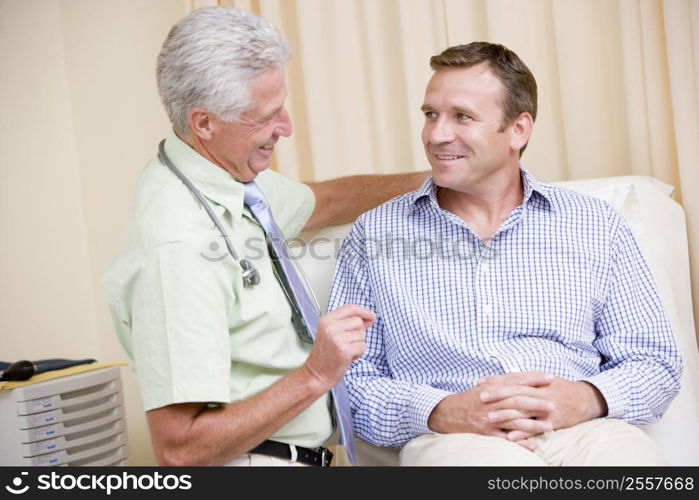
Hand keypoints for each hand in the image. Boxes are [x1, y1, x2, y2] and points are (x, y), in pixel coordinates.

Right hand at [303, 304, 375, 389]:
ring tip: (345, 351)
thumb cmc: (325, 355)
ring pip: (362, 335)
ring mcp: (337, 338)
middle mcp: (330, 327)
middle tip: (347, 343)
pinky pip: (362, 346)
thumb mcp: (331, 333)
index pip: (350, 308)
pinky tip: (347, 357)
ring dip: (358, 344)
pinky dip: (358, 353)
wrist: (316, 374)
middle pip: (358, 322)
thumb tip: (369, 318)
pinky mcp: (344, 350)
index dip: (363, 311)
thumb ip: (348, 324)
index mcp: (326, 320)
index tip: (371, 316)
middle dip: (358, 333)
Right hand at [427, 371, 555, 447]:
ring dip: (532, 424)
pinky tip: (533, 445)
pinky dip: (519, 442)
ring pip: (513, 421)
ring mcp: (488, 418)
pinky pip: (504, 438)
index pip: (516, 381)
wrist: (448, 412)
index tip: (550, 378)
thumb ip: (502, 381)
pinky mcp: (486, 432)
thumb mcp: (484, 386)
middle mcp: (491, 402)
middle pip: (517, 401)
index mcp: (492, 388)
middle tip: (554, 404)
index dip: (534, 378)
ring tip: (549, 426)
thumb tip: (522, 376)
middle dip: (537, 402)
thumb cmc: (470, 399)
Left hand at [479, 373, 607, 441]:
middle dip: (497, 395)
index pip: (513, 379)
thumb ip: (526, 379)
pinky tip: (510, 437)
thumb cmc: (562, 388)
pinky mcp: (554, 421)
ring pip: (523, 410)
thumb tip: (507, 376)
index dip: (496, 381)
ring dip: (505, 415)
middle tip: (480, 398)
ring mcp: (548, 408)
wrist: (587, 399)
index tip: (480, 383)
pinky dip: (522, 433)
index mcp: (537, 381)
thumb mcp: (545, 379)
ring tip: (489, 418)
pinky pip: (536, 428)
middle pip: (516, 393)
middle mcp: (541, 393)